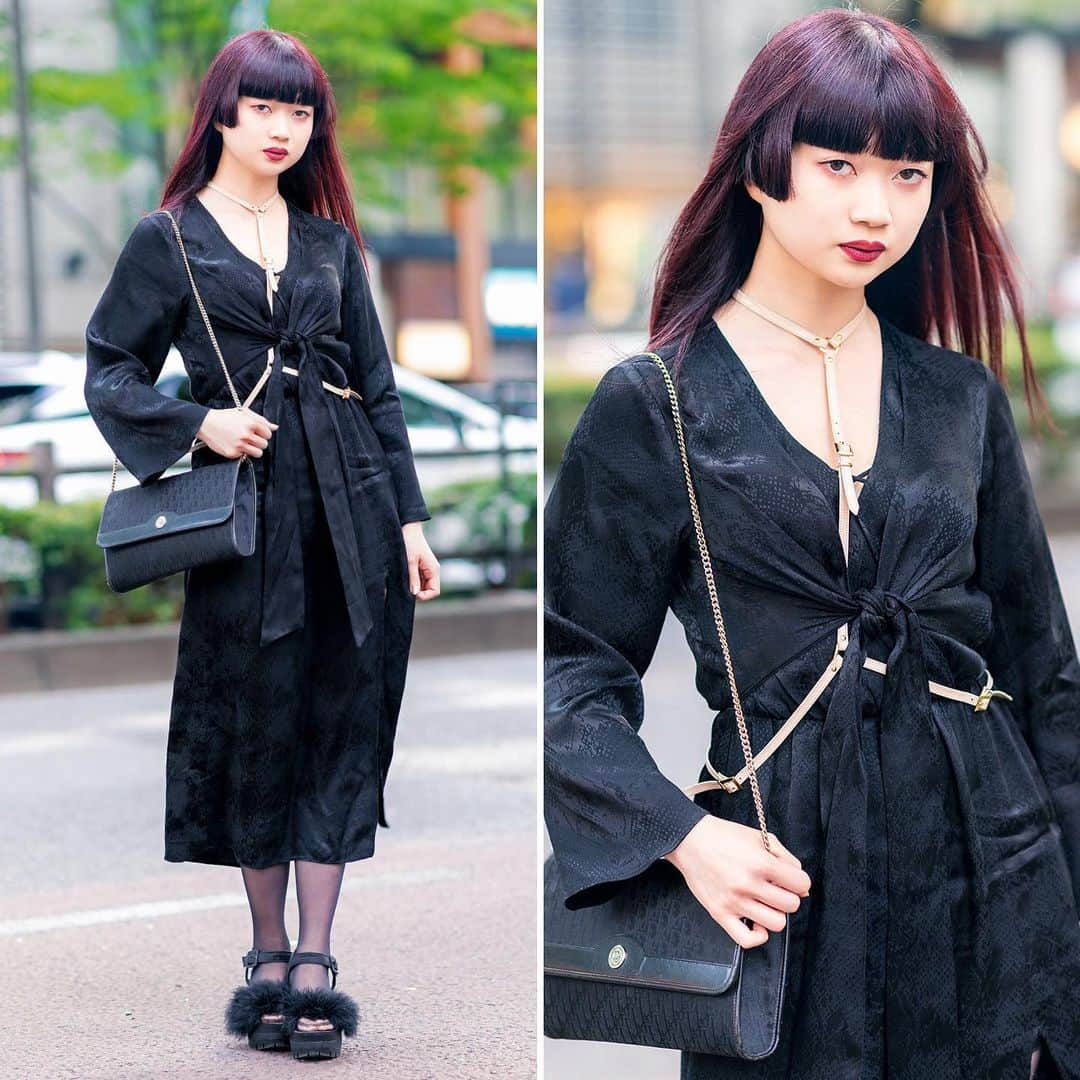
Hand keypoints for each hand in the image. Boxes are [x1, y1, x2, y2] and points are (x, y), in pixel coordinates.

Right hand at [197, 406, 277, 457]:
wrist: (204, 423)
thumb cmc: (224, 417)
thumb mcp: (243, 412)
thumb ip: (261, 420)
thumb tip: (275, 427)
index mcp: (250, 423)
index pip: (268, 434)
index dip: (263, 434)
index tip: (258, 433)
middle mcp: (246, 435)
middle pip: (264, 444)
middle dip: (259, 442)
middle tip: (251, 438)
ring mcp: (239, 445)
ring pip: (258, 453)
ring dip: (254, 449)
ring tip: (245, 443)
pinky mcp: (233, 453)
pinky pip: (244, 456)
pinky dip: (241, 452)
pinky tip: (234, 445)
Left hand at [403, 522, 439, 599]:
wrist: (408, 528)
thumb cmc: (411, 542)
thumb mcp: (410, 561)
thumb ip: (413, 578)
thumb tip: (415, 594)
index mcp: (433, 570)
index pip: (435, 591)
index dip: (425, 596)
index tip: (412, 594)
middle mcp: (432, 571)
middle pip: (428, 590)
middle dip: (418, 592)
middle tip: (405, 588)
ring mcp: (426, 570)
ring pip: (422, 586)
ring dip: (414, 586)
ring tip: (403, 581)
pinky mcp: (420, 567)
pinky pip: (418, 580)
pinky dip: (412, 581)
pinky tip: (403, 578)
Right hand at [664, 816, 811, 949]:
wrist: (690, 840)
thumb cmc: (724, 836)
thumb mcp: (760, 837)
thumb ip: (787, 859)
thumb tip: (803, 887)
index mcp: (761, 863)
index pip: (802, 884)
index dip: (799, 880)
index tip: (790, 878)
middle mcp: (748, 884)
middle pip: (791, 905)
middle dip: (788, 895)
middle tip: (776, 887)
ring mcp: (733, 902)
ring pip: (776, 923)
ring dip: (775, 912)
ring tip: (765, 901)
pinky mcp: (720, 913)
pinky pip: (747, 940)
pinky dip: (758, 935)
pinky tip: (756, 921)